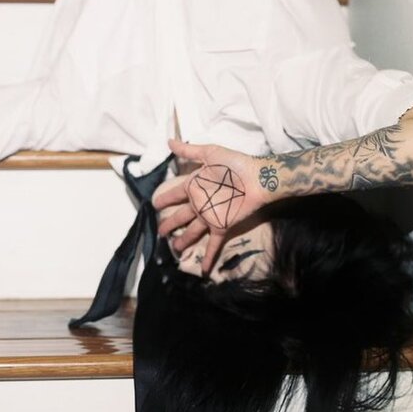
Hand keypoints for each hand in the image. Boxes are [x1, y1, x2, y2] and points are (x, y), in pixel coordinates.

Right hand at [153, 139, 267, 272]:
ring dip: (184, 241)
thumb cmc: (235, 164)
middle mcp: (200, 202)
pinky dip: (208, 258)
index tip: (154, 204)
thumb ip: (189, 150)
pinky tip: (204, 270)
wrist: (257, 178)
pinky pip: (212, 244)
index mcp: (195, 185)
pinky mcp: (221, 226)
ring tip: (174, 249)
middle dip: (170, 224)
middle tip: (160, 231)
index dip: (165, 199)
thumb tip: (169, 141)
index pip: (175, 194)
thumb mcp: (210, 153)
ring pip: (193, 232)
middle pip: (181, 216)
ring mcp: (210, 216)